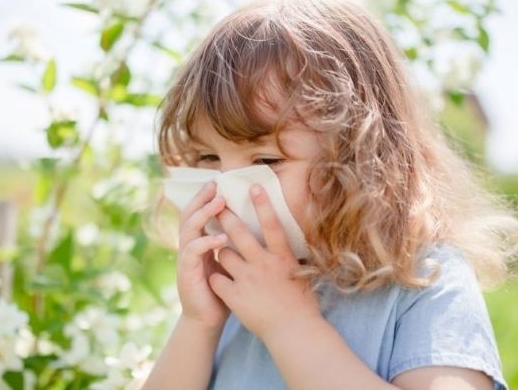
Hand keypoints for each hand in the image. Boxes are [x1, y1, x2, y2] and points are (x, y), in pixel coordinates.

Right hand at [176, 181, 229, 330]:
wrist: (208, 319)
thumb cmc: (223, 290)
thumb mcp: (229, 262)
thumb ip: (234, 244)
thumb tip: (256, 224)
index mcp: (199, 242)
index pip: (199, 213)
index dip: (205, 197)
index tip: (219, 181)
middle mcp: (189, 247)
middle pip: (189, 214)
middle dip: (201, 198)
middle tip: (215, 184)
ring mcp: (185, 259)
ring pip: (189, 229)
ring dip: (204, 214)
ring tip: (219, 202)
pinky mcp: (186, 273)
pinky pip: (193, 252)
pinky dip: (206, 242)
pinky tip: (220, 238)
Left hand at [209, 184, 320, 341]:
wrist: (293, 332)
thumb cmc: (302, 305)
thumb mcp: (301, 275)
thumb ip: (289, 258)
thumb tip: (285, 244)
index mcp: (282, 257)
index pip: (272, 225)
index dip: (263, 204)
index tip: (253, 186)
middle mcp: (264, 264)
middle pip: (240, 233)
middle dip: (226, 216)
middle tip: (217, 205)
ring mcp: (248, 279)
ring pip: (223, 254)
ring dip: (221, 251)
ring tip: (222, 253)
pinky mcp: (235, 295)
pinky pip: (216, 278)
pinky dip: (215, 278)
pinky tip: (217, 280)